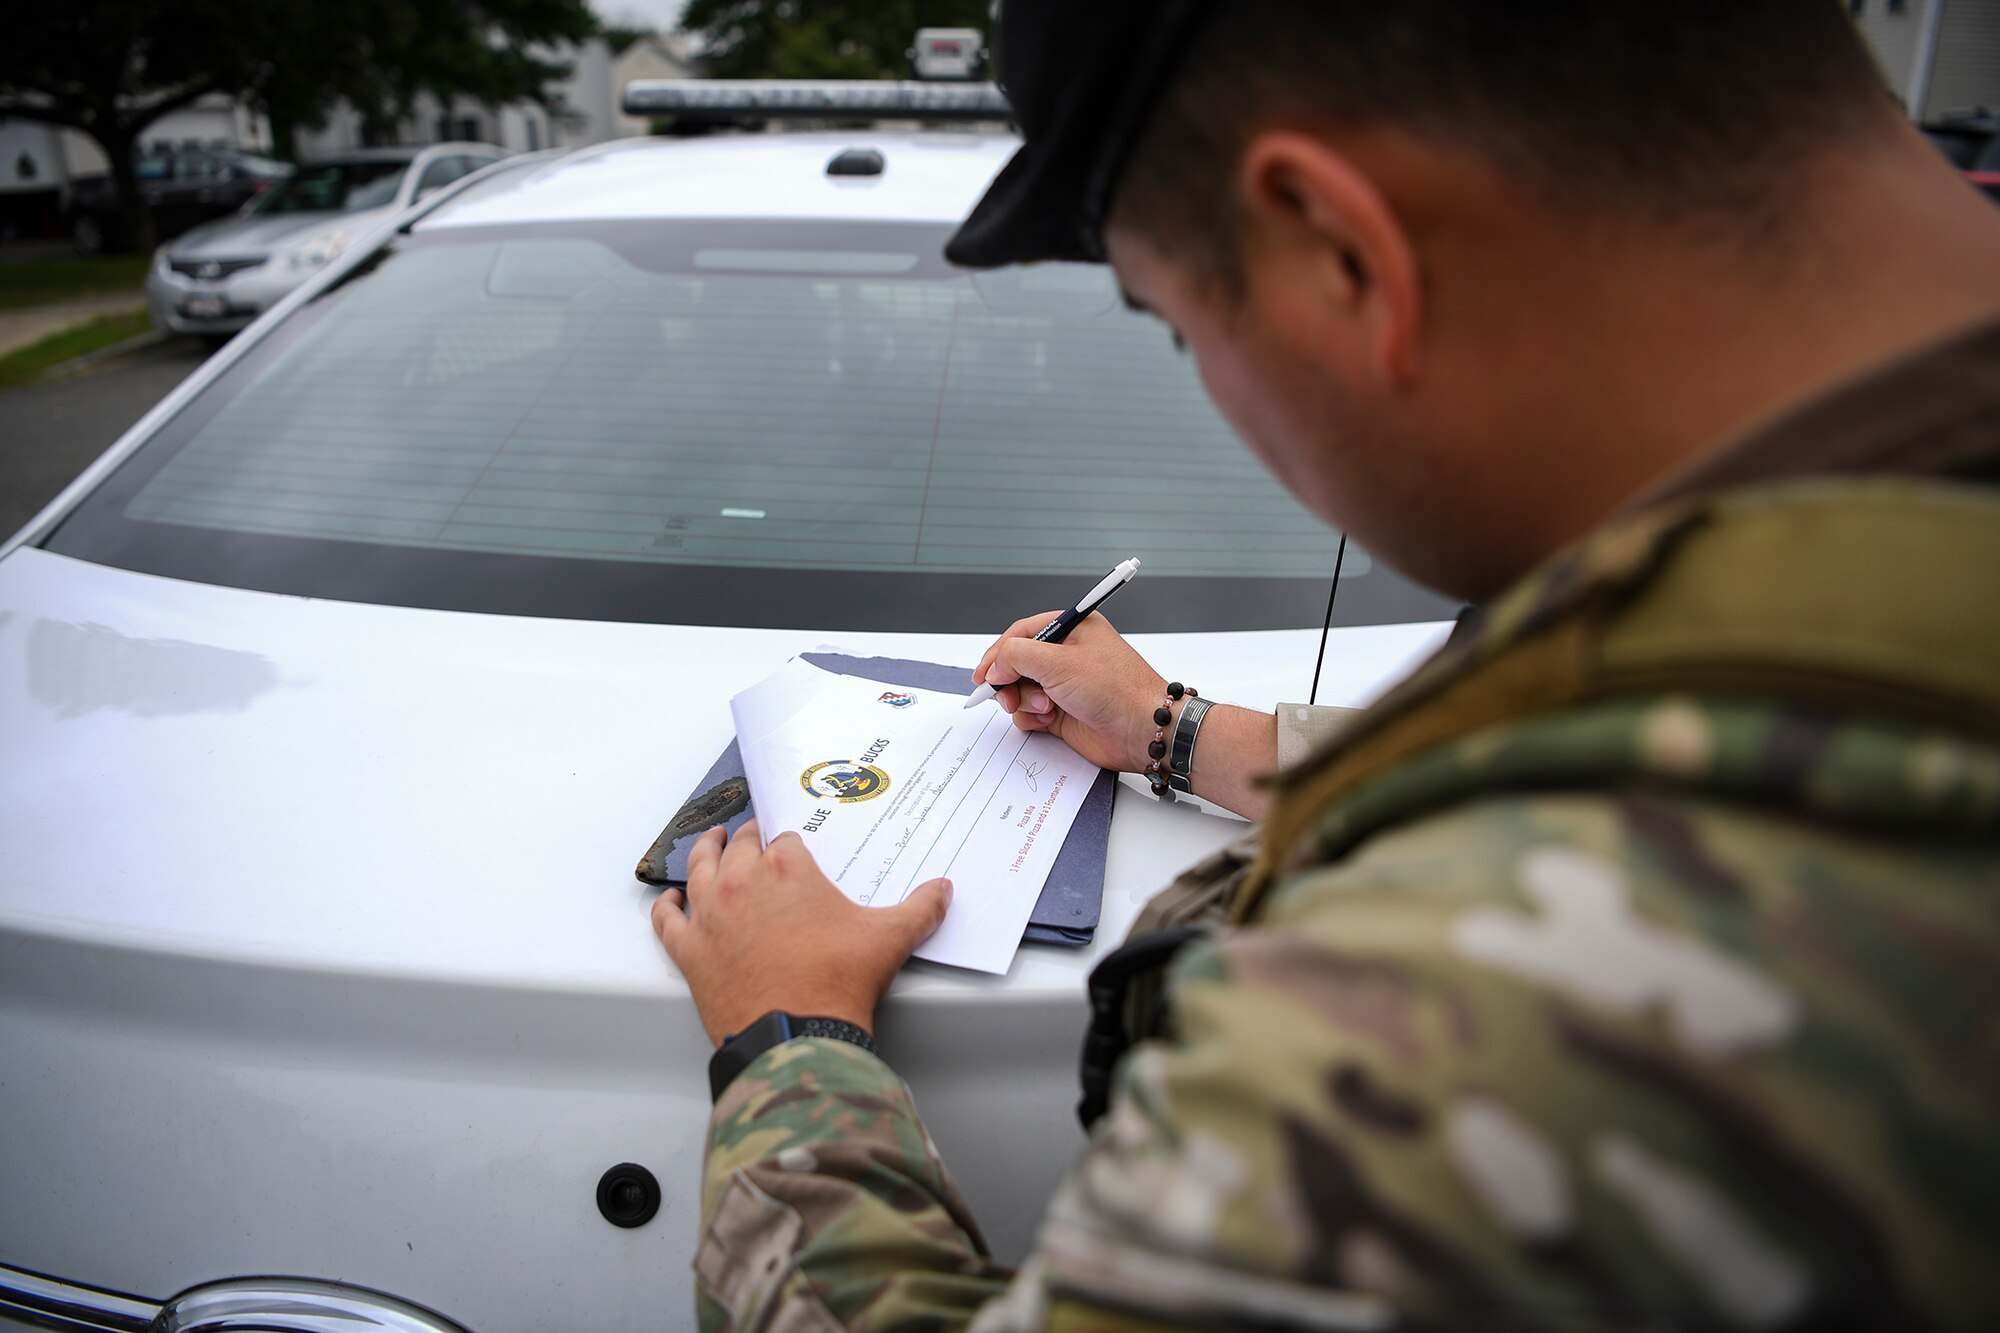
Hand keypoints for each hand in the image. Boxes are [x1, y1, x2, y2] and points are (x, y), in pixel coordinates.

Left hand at [652, 820, 951, 1045]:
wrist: (796, 1036)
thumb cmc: (838, 983)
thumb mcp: (890, 939)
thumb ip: (921, 909)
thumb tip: (943, 890)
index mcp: (787, 868)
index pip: (787, 840)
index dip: (792, 841)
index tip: (794, 845)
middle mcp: (741, 881)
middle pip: (739, 845)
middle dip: (749, 838)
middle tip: (754, 835)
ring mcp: (710, 914)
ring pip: (698, 868)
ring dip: (704, 851)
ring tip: (709, 841)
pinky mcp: (690, 950)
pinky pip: (667, 920)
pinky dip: (666, 907)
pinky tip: (670, 901)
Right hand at [972, 611, 1166, 772]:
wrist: (1142, 730)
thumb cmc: (1115, 689)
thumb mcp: (1059, 662)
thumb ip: (1017, 656)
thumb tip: (995, 665)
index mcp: (1072, 629)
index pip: (1021, 634)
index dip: (998, 653)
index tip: (983, 674)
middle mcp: (1067, 656)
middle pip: (1016, 664)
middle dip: (1009, 681)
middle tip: (1007, 695)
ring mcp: (1064, 685)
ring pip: (1020, 690)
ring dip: (1025, 701)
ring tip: (1046, 707)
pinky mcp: (1062, 713)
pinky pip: (1029, 713)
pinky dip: (1032, 718)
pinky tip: (1050, 720)